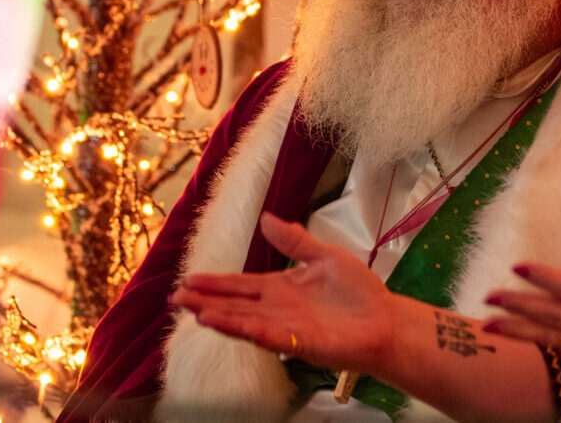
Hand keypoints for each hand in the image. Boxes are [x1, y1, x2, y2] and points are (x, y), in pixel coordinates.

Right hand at [172, 213, 396, 372]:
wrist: (385, 320)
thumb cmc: (359, 293)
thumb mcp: (325, 256)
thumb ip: (295, 241)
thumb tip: (266, 218)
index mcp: (281, 288)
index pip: (241, 284)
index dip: (215, 282)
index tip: (189, 279)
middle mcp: (277, 308)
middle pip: (233, 303)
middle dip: (204, 300)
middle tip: (175, 296)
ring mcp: (284, 326)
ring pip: (242, 319)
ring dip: (216, 314)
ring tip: (190, 307)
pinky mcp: (296, 341)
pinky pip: (264, 334)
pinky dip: (241, 327)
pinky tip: (220, 321)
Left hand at [481, 208, 560, 382]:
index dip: (544, 278)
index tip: (518, 267)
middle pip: (551, 315)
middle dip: (518, 306)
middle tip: (489, 297)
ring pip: (547, 337)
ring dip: (515, 331)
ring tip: (486, 324)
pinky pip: (554, 348)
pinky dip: (530, 341)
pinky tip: (506, 334)